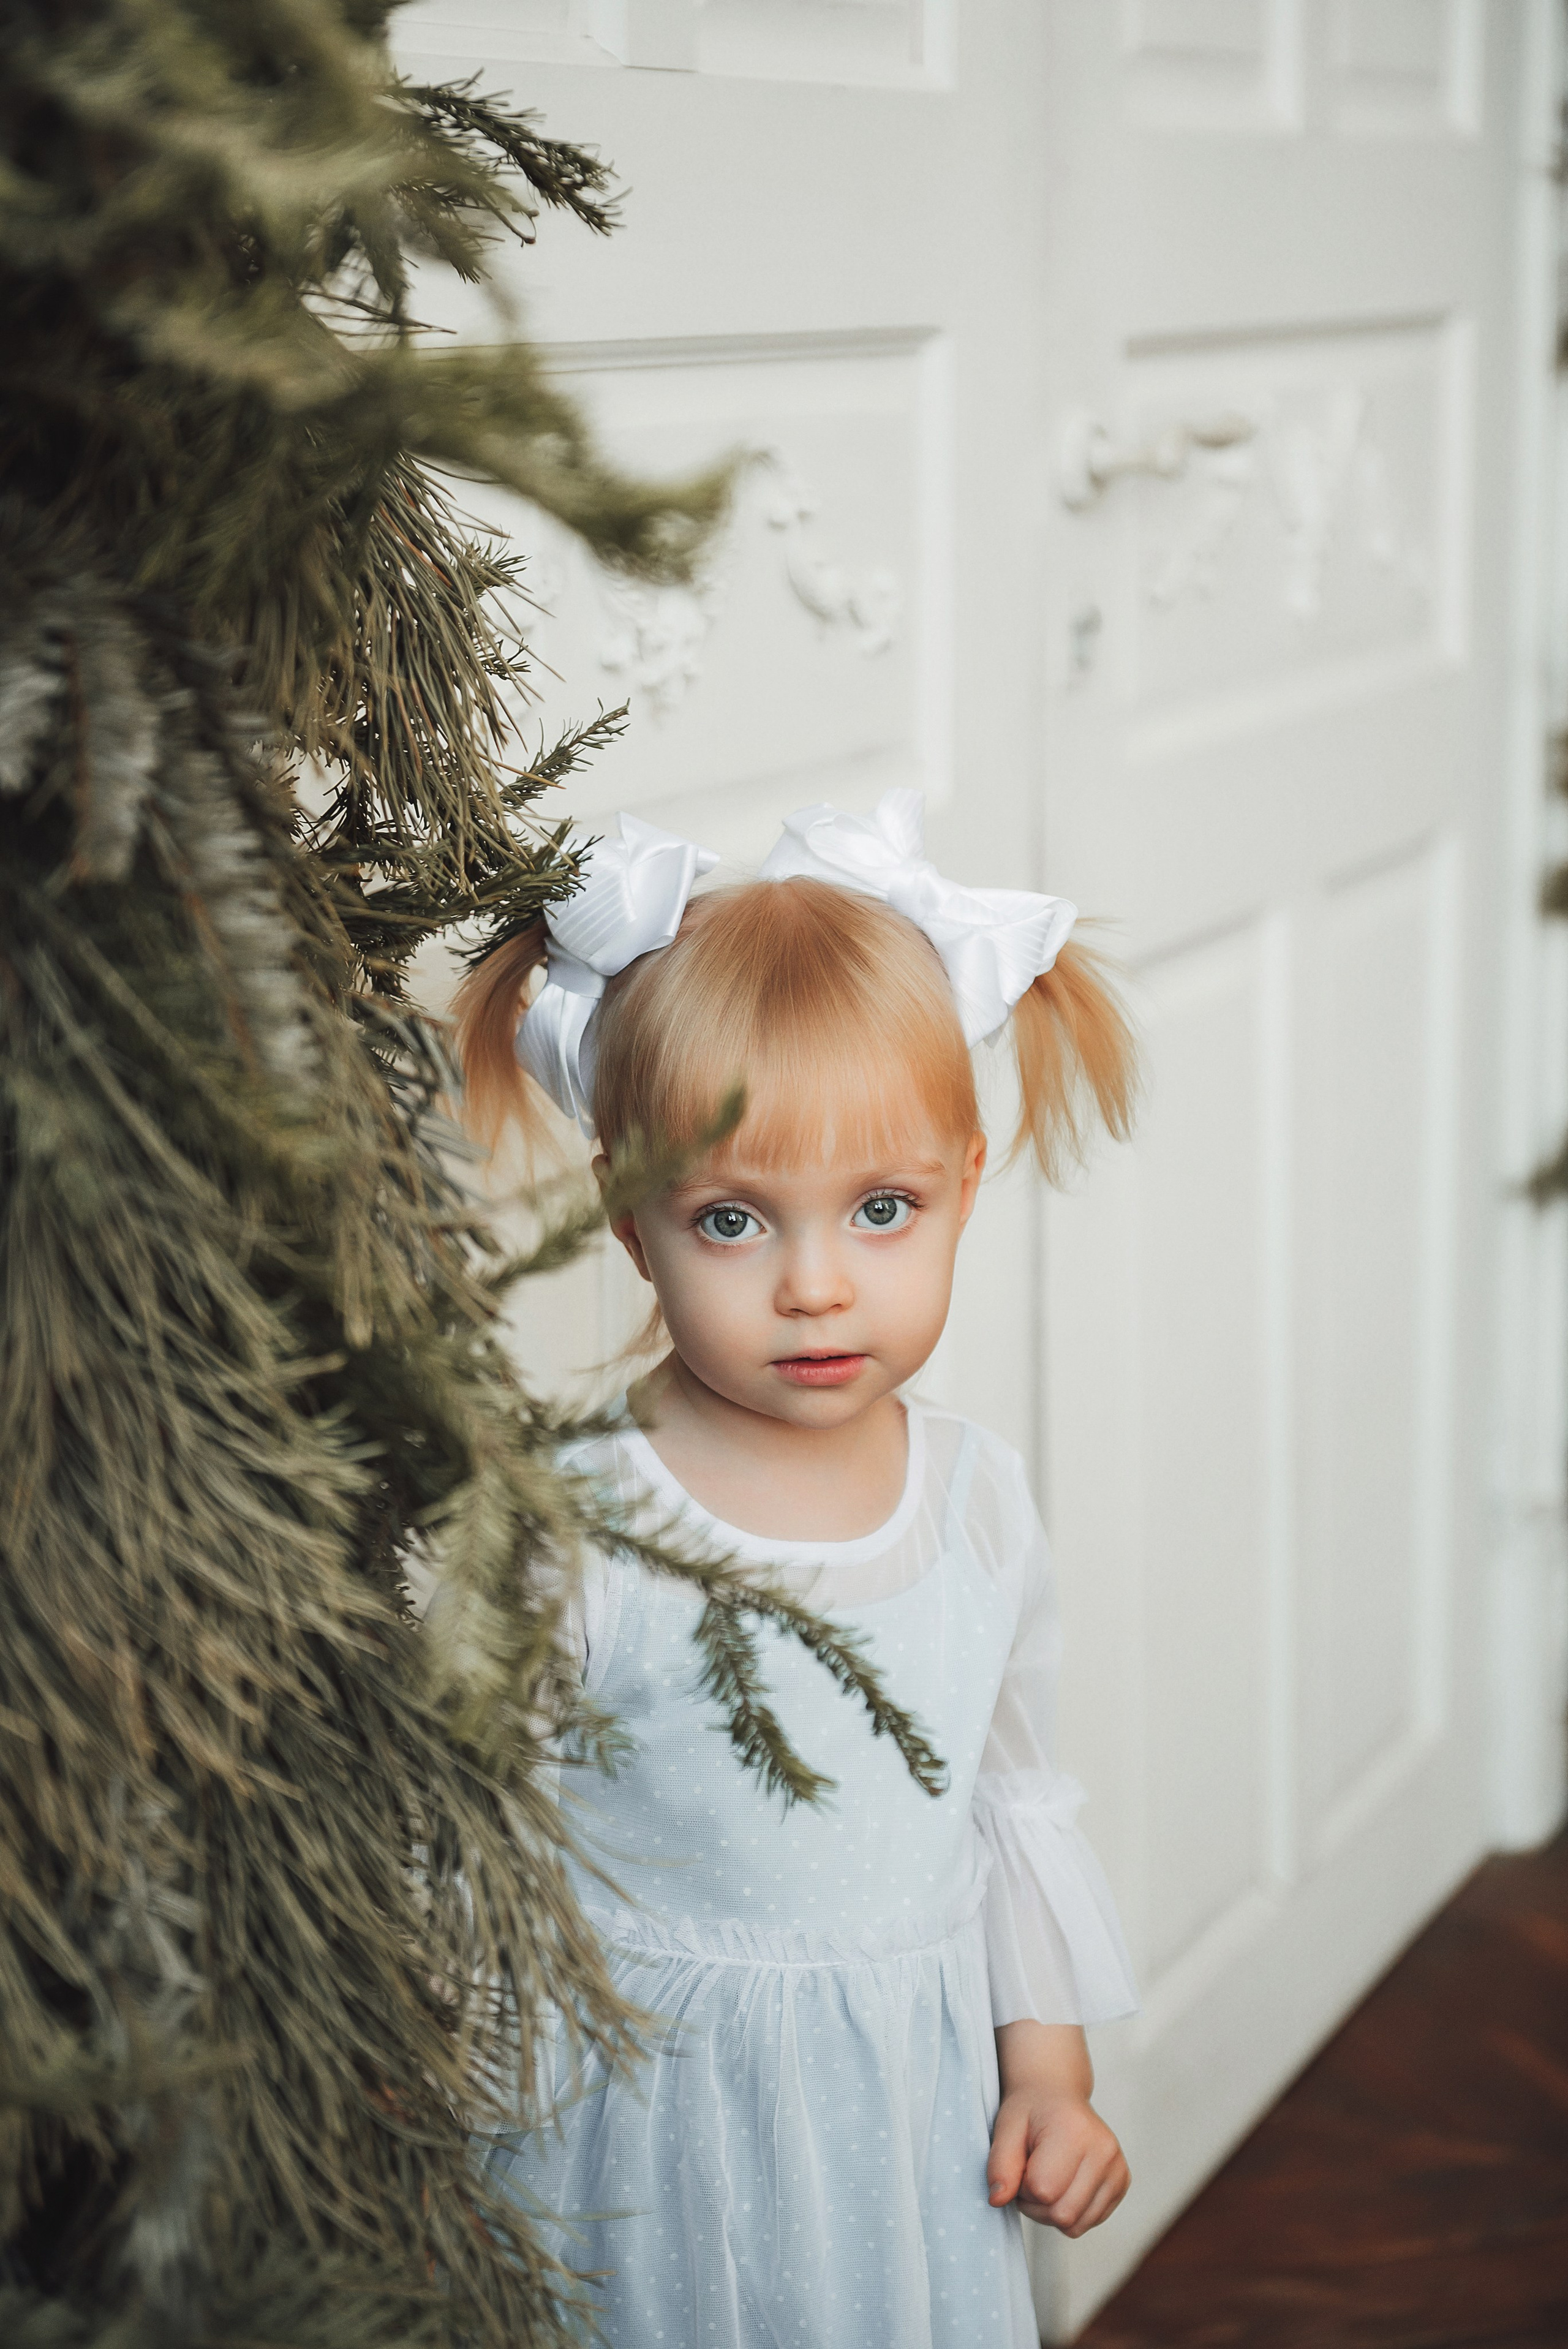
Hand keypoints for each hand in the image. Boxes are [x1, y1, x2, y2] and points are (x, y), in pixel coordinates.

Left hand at [987, 2021, 1129, 2236]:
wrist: (1057, 2095)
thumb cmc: (1031, 2111)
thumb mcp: (1006, 2128)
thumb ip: (1000, 2164)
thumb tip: (997, 2200)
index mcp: (1076, 2132)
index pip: (1043, 2190)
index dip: (1023, 2187)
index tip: (1021, 2166)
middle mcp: (1104, 2151)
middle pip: (1063, 2214)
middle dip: (1036, 2204)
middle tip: (1030, 2176)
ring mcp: (1118, 2168)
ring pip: (1076, 2225)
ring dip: (1052, 2212)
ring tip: (1047, 2180)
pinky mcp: (1122, 2183)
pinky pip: (1089, 2222)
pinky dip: (1070, 2213)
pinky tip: (1064, 2185)